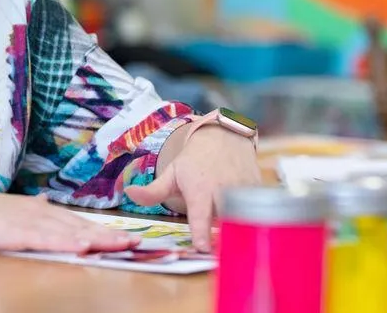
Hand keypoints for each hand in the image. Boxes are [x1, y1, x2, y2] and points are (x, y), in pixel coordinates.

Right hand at [0, 191, 141, 253]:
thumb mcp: (5, 210)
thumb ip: (27, 209)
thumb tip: (45, 203)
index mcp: (36, 209)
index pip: (76, 221)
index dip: (102, 229)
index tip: (126, 236)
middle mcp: (36, 212)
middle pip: (80, 225)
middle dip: (110, 234)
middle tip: (138, 242)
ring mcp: (26, 222)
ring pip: (70, 232)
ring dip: (98, 239)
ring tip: (123, 245)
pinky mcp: (14, 233)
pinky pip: (47, 240)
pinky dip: (68, 243)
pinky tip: (84, 247)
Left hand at [124, 125, 261, 251]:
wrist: (224, 138)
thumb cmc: (194, 161)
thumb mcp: (172, 174)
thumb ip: (153, 191)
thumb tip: (128, 193)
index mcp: (199, 189)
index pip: (200, 216)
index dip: (201, 233)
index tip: (202, 248)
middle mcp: (222, 191)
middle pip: (221, 223)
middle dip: (218, 234)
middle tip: (213, 239)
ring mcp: (243, 191)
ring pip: (239, 219)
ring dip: (231, 224)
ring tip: (223, 217)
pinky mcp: (258, 193)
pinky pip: (254, 213)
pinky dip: (247, 217)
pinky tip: (239, 210)